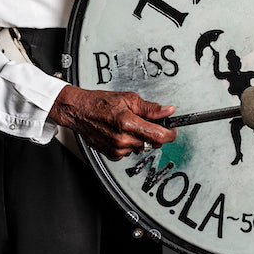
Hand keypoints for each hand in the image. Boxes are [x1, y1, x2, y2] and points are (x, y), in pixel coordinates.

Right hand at [49, 84, 176, 159]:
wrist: (80, 111)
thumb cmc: (101, 103)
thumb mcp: (129, 99)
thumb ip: (151, 108)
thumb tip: (168, 110)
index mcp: (128, 123)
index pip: (158, 136)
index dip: (170, 133)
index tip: (173, 130)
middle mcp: (123, 139)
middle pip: (152, 142)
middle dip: (154, 132)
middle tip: (147, 121)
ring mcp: (117, 149)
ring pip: (142, 147)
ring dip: (141, 137)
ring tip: (129, 124)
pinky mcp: (112, 154)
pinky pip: (130, 151)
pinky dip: (130, 142)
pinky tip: (122, 132)